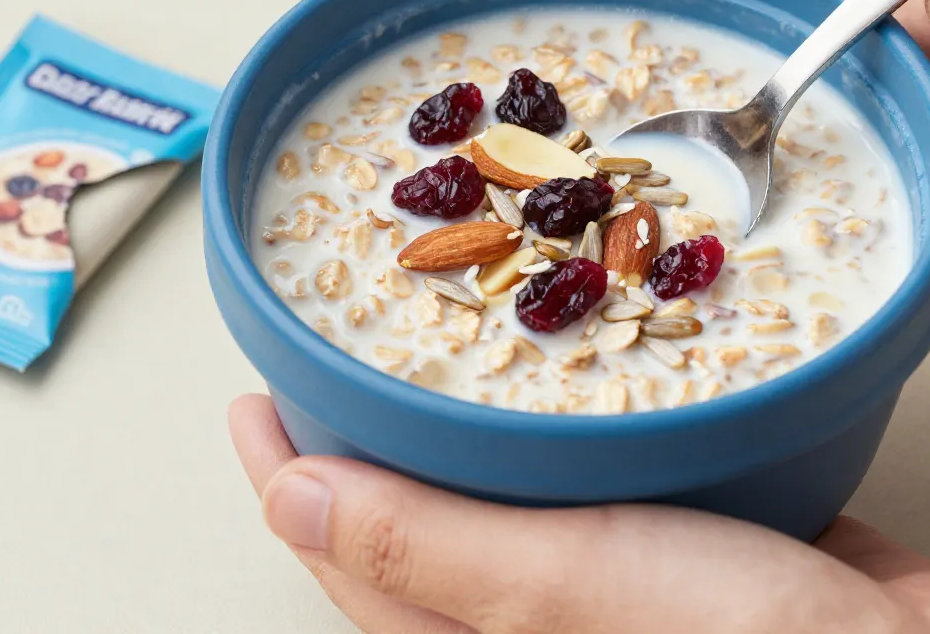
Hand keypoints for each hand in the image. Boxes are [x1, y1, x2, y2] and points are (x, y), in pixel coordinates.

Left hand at [229, 394, 929, 633]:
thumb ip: (431, 548)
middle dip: (370, 426)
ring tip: (436, 326)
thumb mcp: (567, 591)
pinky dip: (567, 403)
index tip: (250, 401)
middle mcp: (534, 601)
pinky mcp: (679, 520)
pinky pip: (594, 457)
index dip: (287, 472)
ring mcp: (608, 559)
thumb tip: (289, 503)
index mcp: (479, 633)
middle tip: (337, 343)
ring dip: (467, 404)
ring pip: (507, 473)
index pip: (346, 552)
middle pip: (418, 507)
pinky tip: (569, 349)